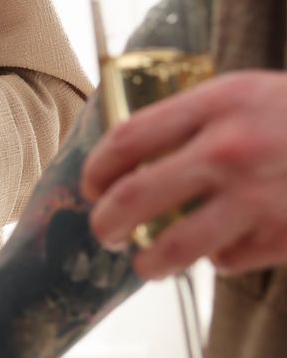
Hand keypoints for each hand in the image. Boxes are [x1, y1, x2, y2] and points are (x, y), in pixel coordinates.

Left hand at [83, 71, 286, 278]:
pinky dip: (220, 259)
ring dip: (150, 262)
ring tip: (146, 263)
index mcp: (219, 104)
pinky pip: (226, 261)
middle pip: (134, 197)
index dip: (97, 170)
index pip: (127, 140)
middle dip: (106, 223)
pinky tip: (227, 247)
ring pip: (172, 247)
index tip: (90, 187)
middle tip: (103, 233)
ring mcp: (258, 197)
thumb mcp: (248, 94)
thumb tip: (128, 158)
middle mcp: (231, 150)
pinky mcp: (284, 236)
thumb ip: (193, 118)